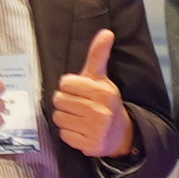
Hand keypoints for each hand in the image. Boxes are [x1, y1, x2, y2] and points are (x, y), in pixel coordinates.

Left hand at [51, 28, 131, 161]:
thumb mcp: (102, 77)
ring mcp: (96, 130)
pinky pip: (63, 135)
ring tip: (79, 117)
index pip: (65, 83)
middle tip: (78, 105)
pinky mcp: (90, 145)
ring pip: (59, 117)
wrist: (120, 133)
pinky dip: (69, 133)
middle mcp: (100, 111)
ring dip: (65, 118)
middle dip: (65, 102)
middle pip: (59, 100)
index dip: (69, 86)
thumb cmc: (104, 101)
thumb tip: (106, 32)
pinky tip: (81, 130)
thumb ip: (99, 55)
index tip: (79, 91)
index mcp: (103, 91)